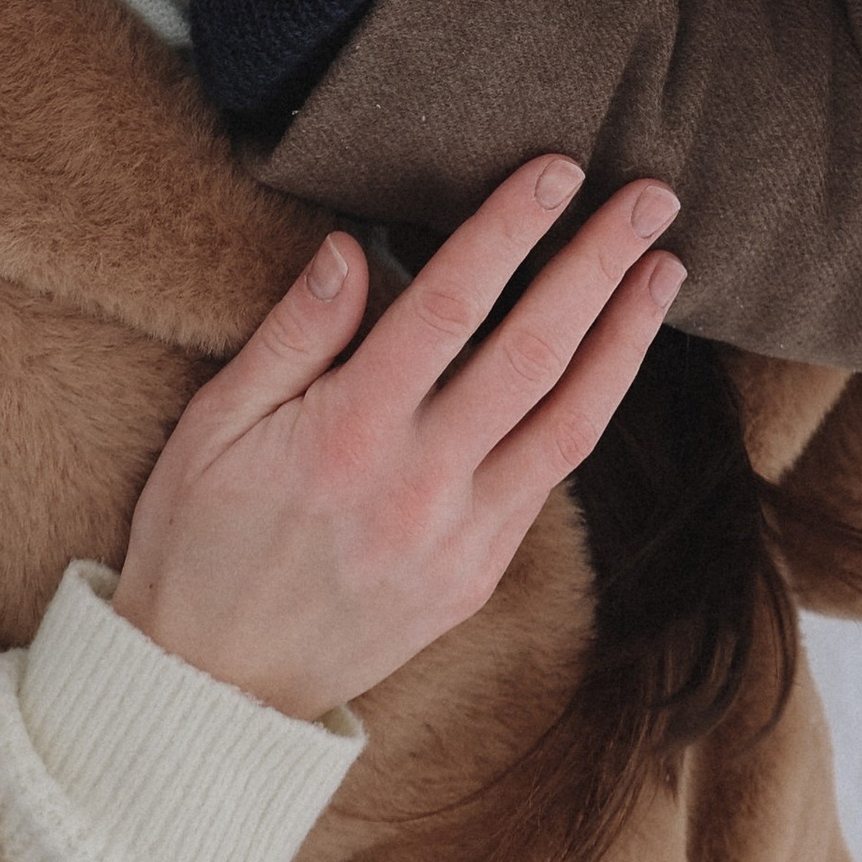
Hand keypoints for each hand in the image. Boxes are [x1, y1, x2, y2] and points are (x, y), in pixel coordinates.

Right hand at [114, 157, 685, 720]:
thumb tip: (348, 249)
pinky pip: (546, 483)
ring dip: (625, 340)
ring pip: (568, 424)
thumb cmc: (196, 543)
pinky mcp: (475, 576)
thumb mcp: (211, 427)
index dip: (510, 229)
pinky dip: (587, 413)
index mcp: (346, 434)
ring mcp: (458, 539)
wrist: (210, 691)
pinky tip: (610, 363)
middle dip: (598, 266)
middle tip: (651, 198)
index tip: (557, 170)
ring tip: (665, 272)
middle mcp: (417, 485)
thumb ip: (291, 336)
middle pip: (534, 353)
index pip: (450, 305)